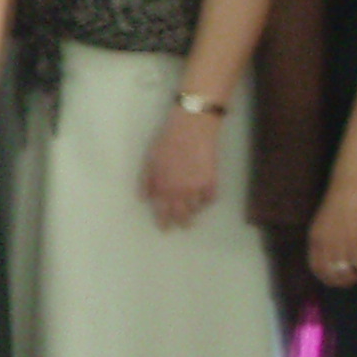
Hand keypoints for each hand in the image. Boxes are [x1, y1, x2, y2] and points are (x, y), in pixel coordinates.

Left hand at [142, 109, 219, 231]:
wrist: (192, 127)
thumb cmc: (167, 140)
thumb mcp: (149, 159)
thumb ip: (146, 181)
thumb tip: (144, 199)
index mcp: (163, 187)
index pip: (163, 211)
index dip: (163, 221)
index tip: (165, 229)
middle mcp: (181, 192)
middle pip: (182, 214)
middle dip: (181, 223)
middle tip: (182, 227)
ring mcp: (198, 187)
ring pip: (196, 208)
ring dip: (193, 213)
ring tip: (192, 215)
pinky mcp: (212, 180)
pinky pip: (210, 198)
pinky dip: (207, 202)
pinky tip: (204, 201)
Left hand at [306, 174, 356, 288]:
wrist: (349, 182)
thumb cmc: (340, 199)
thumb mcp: (327, 222)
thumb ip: (329, 239)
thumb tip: (338, 257)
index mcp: (315, 239)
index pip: (317, 269)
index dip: (329, 279)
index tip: (341, 280)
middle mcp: (325, 244)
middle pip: (333, 275)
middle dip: (347, 281)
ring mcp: (341, 242)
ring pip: (348, 272)